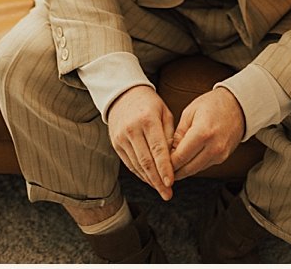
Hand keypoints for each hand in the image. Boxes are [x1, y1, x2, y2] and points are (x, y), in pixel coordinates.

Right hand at [107, 85, 175, 199]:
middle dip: (157, 180)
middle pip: (146, 161)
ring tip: (161, 190)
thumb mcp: (165, 113)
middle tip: (167, 194)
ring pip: (136, 165)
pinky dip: (140, 174)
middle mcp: (132, 130)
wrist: (124, 96)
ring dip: (149, 180)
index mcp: (147, 120)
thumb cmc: (151, 104)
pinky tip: (150, 180)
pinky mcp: (115, 144)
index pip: (158, 149)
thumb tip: (175, 158)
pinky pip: (129, 163)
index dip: (164, 168)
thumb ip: (170, 134)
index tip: (171, 183)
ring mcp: (121, 138)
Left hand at [169, 88, 245, 179]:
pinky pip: (203, 166)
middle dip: (172, 171)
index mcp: (202, 133)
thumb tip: (167, 153)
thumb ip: (178, 134)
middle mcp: (213, 147)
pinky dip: (193, 165)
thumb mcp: (190, 113)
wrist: (240, 105)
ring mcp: (220, 154)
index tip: (157, 163)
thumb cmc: (213, 104)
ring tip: (171, 165)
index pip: (178, 158)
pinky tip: (186, 159)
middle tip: (160, 169)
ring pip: (194, 170)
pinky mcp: (223, 157)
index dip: (165, 163)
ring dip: (182, 170)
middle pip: (186, 169)